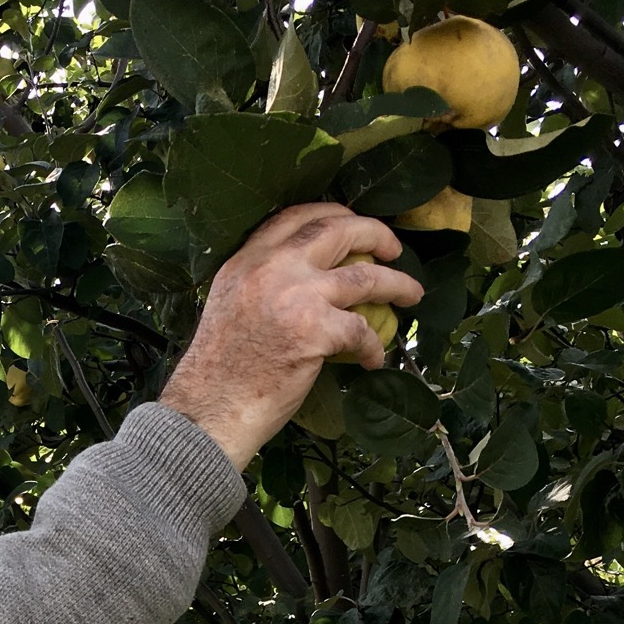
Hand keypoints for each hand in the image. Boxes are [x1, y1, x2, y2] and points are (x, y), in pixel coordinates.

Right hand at [160, 204, 424, 468]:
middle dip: (375, 234)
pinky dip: (374, 346)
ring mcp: (296, 296)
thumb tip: (304, 277)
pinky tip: (374, 358)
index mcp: (246, 259)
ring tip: (413, 293)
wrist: (210, 410)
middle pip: (338, 230)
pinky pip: (361, 330)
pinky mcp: (315, 330)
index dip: (333, 213)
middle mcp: (271, 268)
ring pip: (365, 276)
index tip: (352, 222)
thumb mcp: (229, 303)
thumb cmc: (217, 369)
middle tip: (393, 248)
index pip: (296, 216)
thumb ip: (260, 280)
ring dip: (397, 284)